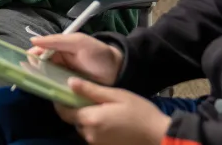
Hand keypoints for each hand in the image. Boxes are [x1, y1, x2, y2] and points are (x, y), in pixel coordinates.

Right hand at [27, 33, 123, 85]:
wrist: (116, 71)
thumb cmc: (97, 53)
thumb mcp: (77, 42)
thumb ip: (56, 40)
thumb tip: (32, 40)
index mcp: (57, 48)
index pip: (39, 51)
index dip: (32, 56)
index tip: (27, 62)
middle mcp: (57, 62)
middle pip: (39, 65)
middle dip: (33, 69)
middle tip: (31, 74)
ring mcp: (61, 75)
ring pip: (44, 76)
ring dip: (39, 79)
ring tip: (35, 82)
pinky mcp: (67, 88)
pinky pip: (54, 87)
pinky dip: (48, 88)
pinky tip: (45, 90)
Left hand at [54, 79, 170, 144]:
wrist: (160, 136)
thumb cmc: (140, 113)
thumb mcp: (116, 95)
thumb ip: (91, 90)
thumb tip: (69, 82)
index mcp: (90, 119)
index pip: (64, 112)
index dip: (61, 102)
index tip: (63, 92)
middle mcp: (90, 134)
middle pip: (75, 120)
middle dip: (78, 110)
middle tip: (90, 98)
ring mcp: (97, 144)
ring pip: (85, 128)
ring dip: (89, 119)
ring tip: (104, 109)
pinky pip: (95, 136)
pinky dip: (98, 128)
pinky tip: (111, 121)